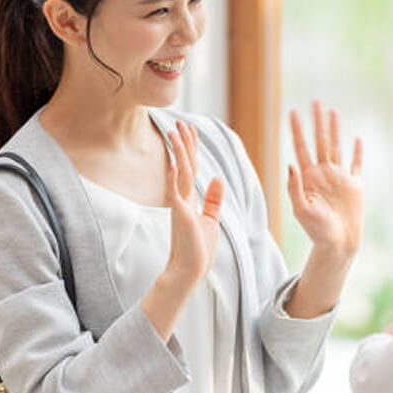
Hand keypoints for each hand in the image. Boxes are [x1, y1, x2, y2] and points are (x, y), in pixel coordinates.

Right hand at [165, 120, 223, 282]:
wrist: (190, 270)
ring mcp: (180, 206)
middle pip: (184, 165)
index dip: (191, 148)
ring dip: (178, 153)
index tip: (190, 129)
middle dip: (183, 143)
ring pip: (180, 174)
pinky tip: (175, 165)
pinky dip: (175, 180)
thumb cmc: (198, 248)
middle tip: (179, 122)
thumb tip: (218, 179)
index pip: (190, 167)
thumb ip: (213, 200)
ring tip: (174, 133)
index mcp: (189, 199)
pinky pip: (176, 194)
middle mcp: (182, 199)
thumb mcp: (210, 220)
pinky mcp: (181, 217)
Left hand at [288, 101, 363, 261]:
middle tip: (315, 101)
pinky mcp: (355, 186)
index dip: (297, 130)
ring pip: (336, 147)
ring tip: (332, 111)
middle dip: (317, 122)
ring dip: (334, 129)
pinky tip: (356, 139)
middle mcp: (323, 173)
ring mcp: (339, 178)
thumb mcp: (302, 210)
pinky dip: (357, 152)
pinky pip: (356, 165)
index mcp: (308, 177)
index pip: (301, 147)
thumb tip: (290, 164)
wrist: (338, 244)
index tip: (292, 112)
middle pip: (319, 141)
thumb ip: (295, 187)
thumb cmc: (317, 231)